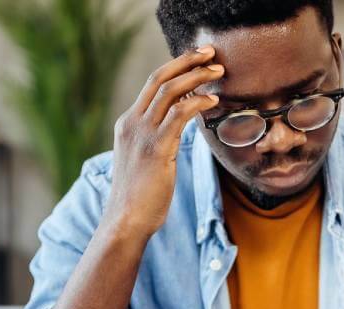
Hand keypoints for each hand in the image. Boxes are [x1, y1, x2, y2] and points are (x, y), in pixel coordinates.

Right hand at [103, 45, 223, 237]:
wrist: (125, 221)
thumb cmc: (139, 197)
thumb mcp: (143, 161)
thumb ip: (156, 140)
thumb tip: (178, 130)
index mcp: (127, 124)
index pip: (151, 85)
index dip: (176, 68)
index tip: (197, 60)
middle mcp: (131, 123)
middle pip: (159, 78)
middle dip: (186, 61)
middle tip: (210, 53)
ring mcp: (142, 135)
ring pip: (170, 91)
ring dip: (196, 76)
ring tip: (218, 72)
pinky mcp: (156, 148)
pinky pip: (179, 114)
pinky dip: (198, 102)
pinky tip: (213, 100)